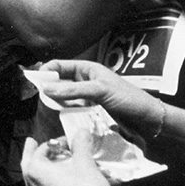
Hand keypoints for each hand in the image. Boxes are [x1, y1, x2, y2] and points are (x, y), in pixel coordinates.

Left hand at [21, 130, 122, 185]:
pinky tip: (62, 179)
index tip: (70, 141)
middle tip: (32, 142)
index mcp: (34, 171)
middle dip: (33, 152)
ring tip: (52, 160)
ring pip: (36, 178)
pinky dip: (50, 181)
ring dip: (43, 167)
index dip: (58, 142)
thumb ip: (81, 144)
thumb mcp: (85, 162)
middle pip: (29, 163)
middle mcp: (31, 185)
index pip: (42, 148)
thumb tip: (81, 132)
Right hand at [39, 59, 165, 133]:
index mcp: (87, 69)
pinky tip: (61, 117)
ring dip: (56, 101)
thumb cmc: (129, 100)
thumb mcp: (100, 91)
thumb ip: (73, 90)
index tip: (35, 82)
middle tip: (40, 98)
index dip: (45, 71)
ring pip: (64, 96)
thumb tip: (46, 89)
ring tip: (48, 109)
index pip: (59, 65)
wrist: (150, 120)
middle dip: (48, 87)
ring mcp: (87, 96)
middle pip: (59, 81)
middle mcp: (85, 81)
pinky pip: (72, 108)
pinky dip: (65, 111)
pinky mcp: (90, 110)